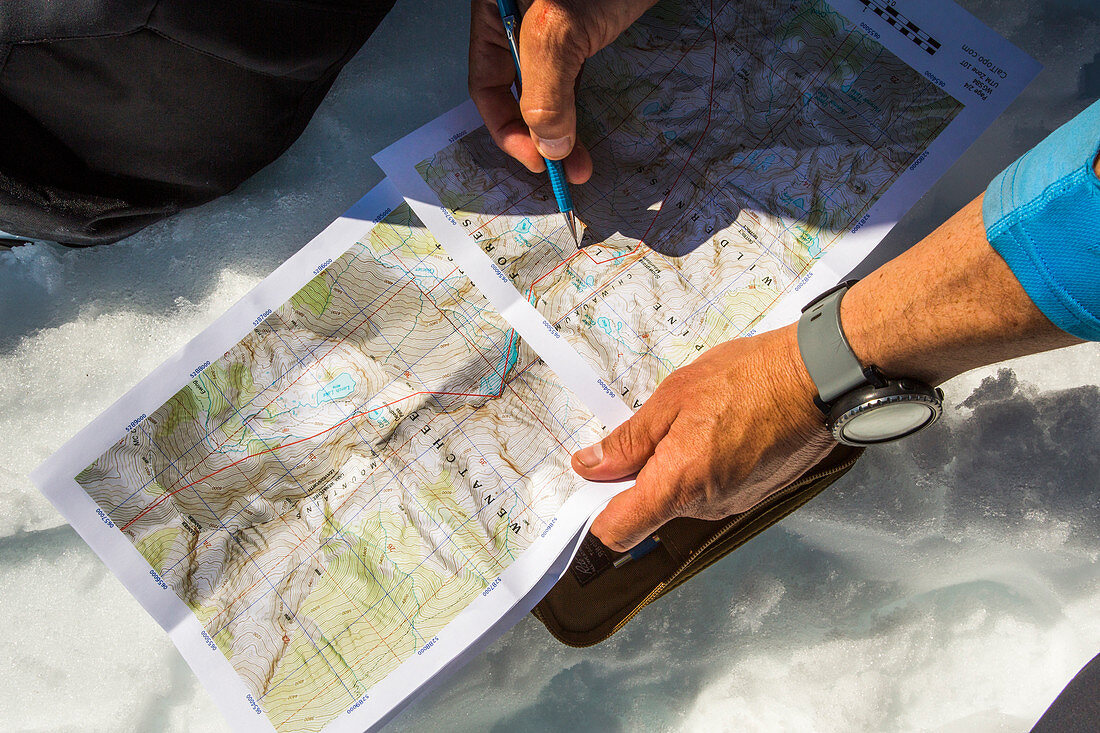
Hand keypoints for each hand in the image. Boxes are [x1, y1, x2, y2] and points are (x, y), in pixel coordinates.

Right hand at [469, 0, 656, 182]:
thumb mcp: (559, 30)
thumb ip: (545, 91)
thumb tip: (548, 146)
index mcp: (495, 12)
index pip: (485, 84)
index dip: (507, 129)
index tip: (538, 161)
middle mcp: (520, 21)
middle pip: (516, 92)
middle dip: (539, 137)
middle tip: (565, 170)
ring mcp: (556, 24)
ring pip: (548, 88)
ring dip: (563, 130)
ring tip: (582, 162)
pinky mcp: (589, 27)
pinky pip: (575, 76)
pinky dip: (581, 106)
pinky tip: (590, 129)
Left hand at [573, 325, 835, 550]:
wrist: (818, 379)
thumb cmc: (750, 379)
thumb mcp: (673, 397)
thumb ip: (628, 440)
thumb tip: (591, 466)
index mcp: (677, 484)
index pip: (618, 532)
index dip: (592, 522)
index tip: (582, 501)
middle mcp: (705, 506)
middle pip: (649, 512)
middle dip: (637, 478)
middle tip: (646, 431)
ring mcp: (732, 504)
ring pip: (681, 499)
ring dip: (673, 469)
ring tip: (690, 422)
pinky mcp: (752, 495)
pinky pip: (711, 491)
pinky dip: (702, 467)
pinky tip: (715, 430)